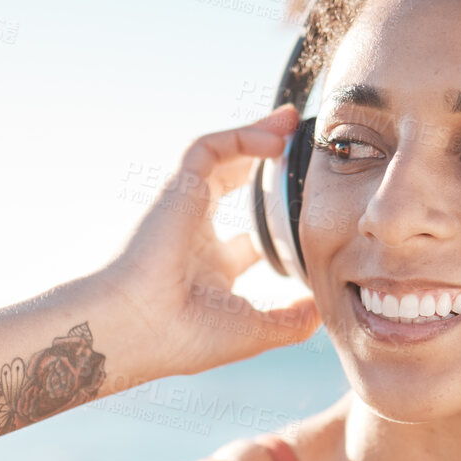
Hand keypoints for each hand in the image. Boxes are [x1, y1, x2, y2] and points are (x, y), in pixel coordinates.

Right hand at [94, 105, 322, 379]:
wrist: (137, 325)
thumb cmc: (184, 337)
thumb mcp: (253, 333)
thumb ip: (292, 321)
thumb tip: (323, 307)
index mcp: (210, 273)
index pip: (245, 244)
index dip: (274, 230)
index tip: (304, 220)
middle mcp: (196, 237)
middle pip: (231, 188)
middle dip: (262, 166)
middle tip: (296, 148)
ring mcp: (185, 209)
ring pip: (221, 158)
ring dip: (256, 137)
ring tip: (290, 123)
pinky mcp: (178, 187)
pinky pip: (211, 148)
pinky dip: (242, 137)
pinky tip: (276, 140)